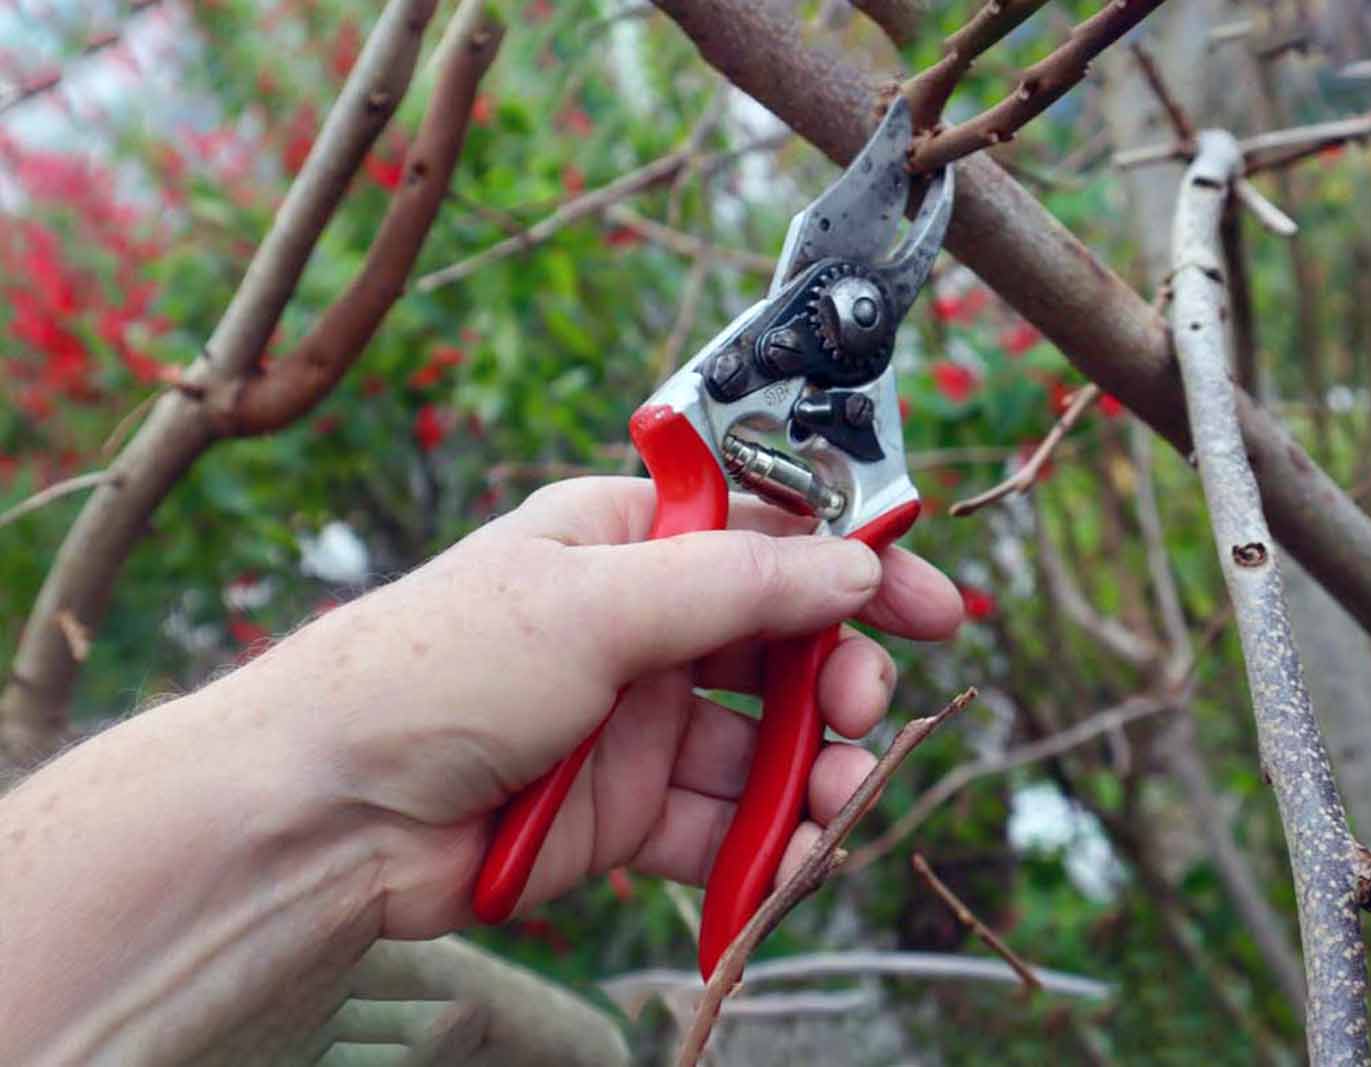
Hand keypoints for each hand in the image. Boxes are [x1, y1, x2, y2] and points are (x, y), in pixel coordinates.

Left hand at [222, 477, 961, 937]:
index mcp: (622, 543)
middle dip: (840, 679)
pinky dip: (764, 847)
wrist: (329, 815)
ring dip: (816, 773)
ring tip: (836, 803)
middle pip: (780, 646)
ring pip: (764, 745)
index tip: (928, 603)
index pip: (767, 537)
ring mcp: (635, 723)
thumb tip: (850, 568)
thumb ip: (733, 586)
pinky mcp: (626, 812)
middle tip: (865, 710)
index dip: (854, 565)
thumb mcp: (592, 602)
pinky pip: (723, 826)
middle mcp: (637, 628)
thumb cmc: (430, 670)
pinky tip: (786, 863)